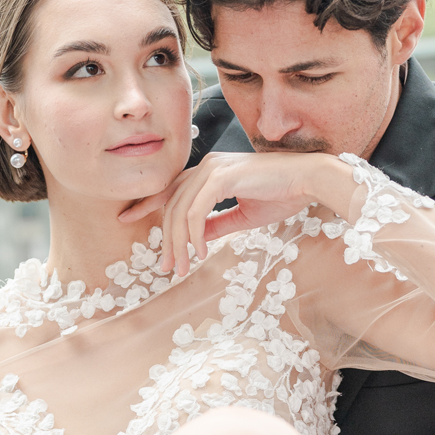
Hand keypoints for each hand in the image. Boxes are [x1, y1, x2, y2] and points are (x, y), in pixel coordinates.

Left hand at [119, 151, 355, 274]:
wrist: (308, 181)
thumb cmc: (281, 195)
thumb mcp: (242, 216)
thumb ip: (216, 225)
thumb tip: (195, 240)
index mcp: (209, 171)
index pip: (170, 188)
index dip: (146, 204)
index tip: (126, 219)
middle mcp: (207, 166)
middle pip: (171, 205)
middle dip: (166, 240)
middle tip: (166, 268)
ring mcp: (213, 168)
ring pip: (180, 210)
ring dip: (178, 244)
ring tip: (182, 268)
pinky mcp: (223, 177)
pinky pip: (197, 211)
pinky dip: (194, 234)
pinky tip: (199, 252)